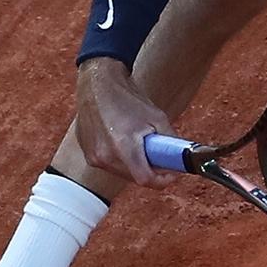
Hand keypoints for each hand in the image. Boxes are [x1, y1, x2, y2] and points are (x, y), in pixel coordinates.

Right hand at [74, 59, 172, 186]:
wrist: (97, 86)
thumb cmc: (128, 99)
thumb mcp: (157, 117)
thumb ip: (169, 141)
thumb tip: (178, 158)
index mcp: (124, 146)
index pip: (145, 179)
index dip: (162, 180)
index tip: (170, 174)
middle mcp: (105, 155)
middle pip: (135, 177)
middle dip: (150, 170)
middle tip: (158, 155)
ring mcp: (94, 157)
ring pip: (122, 173)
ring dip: (135, 165)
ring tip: (138, 142)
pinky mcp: (88, 155)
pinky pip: (110, 166)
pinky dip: (121, 159)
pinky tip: (121, 140)